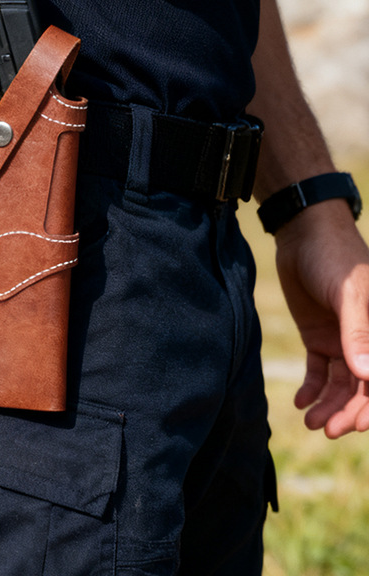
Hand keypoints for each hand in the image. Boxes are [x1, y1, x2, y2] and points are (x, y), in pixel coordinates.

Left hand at [274, 200, 368, 436]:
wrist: (303, 235)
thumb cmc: (334, 258)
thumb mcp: (348, 293)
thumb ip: (359, 333)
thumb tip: (367, 376)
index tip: (357, 425)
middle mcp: (368, 340)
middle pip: (363, 387)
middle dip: (348, 411)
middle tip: (327, 429)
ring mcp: (345, 340)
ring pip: (341, 383)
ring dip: (329, 405)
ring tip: (311, 422)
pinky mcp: (320, 336)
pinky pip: (319, 370)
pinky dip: (313, 388)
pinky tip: (302, 403)